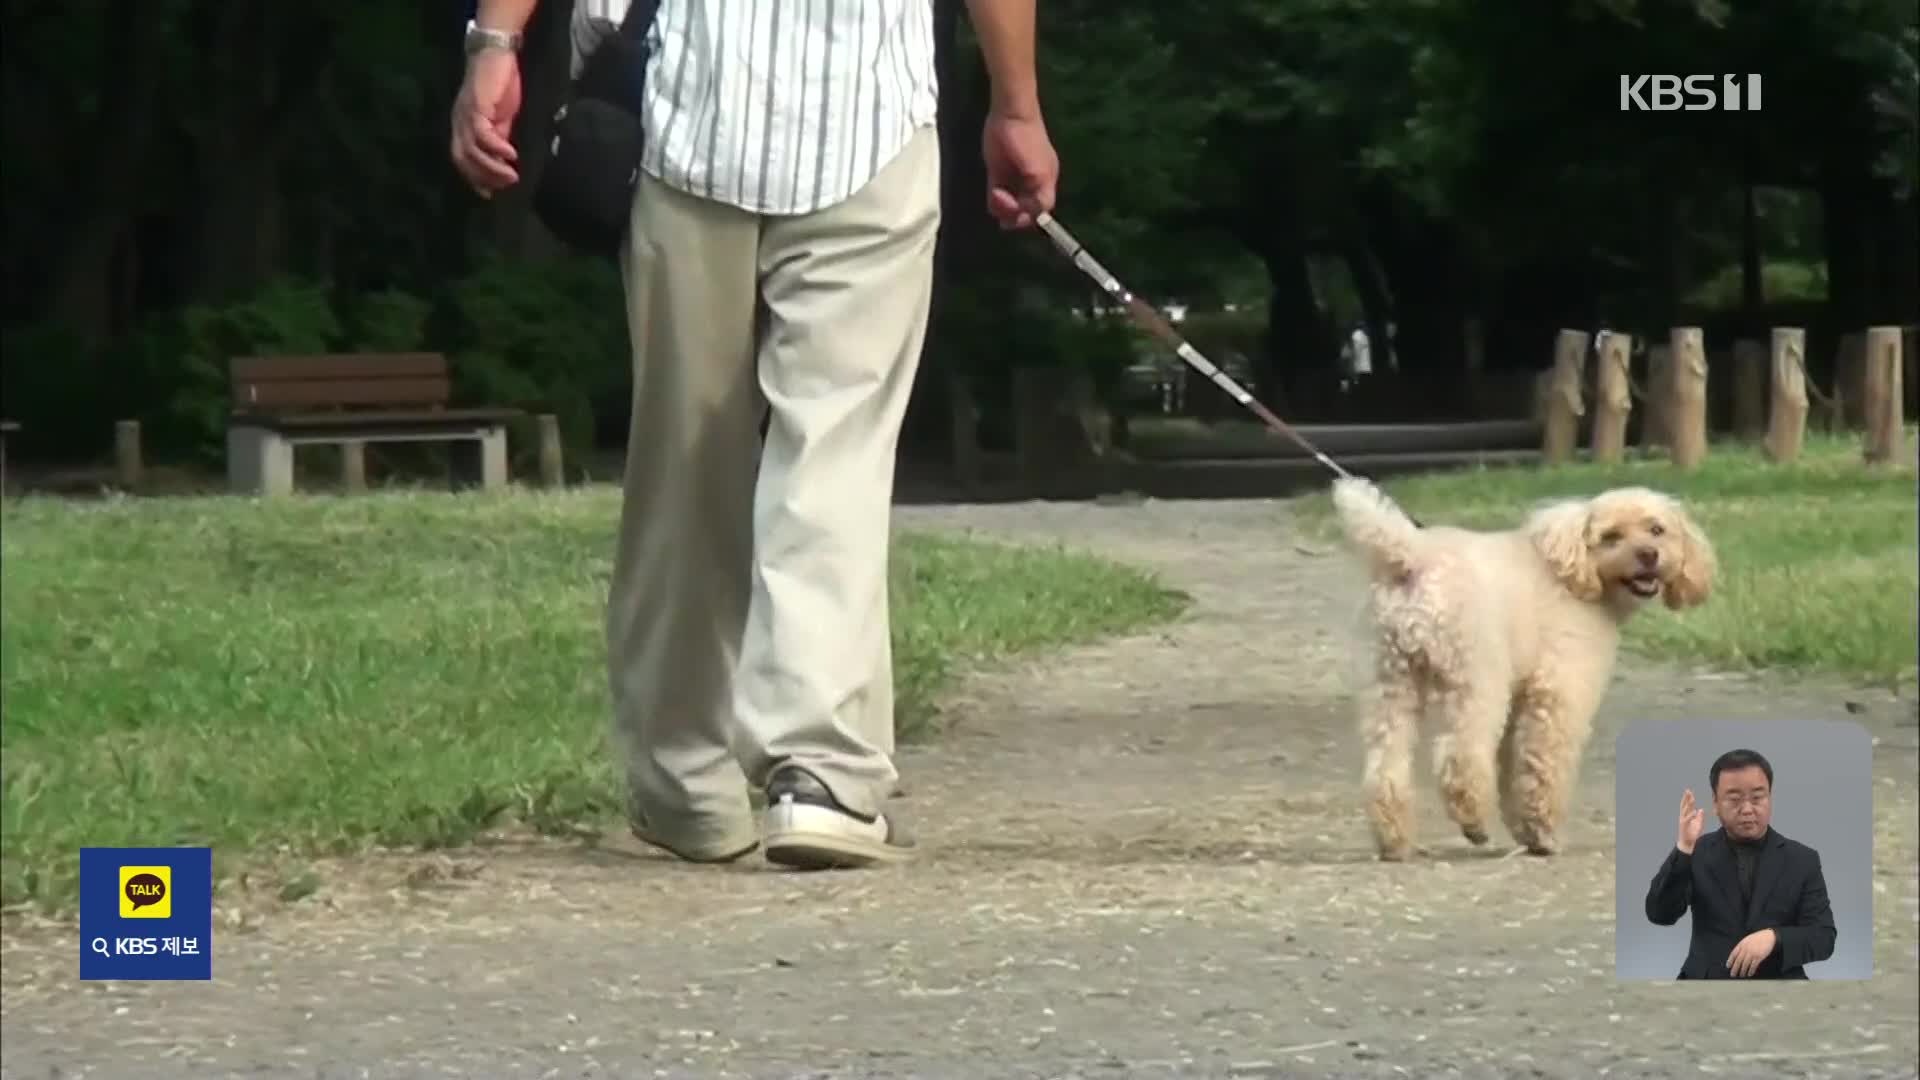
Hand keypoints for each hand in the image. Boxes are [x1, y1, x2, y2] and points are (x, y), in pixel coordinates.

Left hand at [450, 50, 523, 197]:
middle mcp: (459, 123)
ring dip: (492, 168)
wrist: (497, 53)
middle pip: (463, 159)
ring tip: (512, 176)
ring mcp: (465, 115)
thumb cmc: (500, 82)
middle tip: (506, 186)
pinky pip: (483, 134)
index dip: (474, 178)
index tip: (490, 194)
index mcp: (463, 126)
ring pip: (472, 151)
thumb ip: (500, 136)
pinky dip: (496, 148)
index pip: (462, 159)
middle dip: (483, 177)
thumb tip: (504, 160)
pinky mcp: (476, 107)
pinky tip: (511, 155)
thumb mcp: (502, 116)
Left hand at [981, 109, 1058, 228]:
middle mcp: (1031, 183)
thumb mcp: (1039, 169)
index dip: (1031, 215)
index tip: (1019, 212)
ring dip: (1003, 208)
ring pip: (1010, 205)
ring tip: (996, 195)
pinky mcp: (997, 174)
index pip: (1042, 208)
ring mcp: (1014, 179)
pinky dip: (994, 202)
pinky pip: (996, 196)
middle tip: (1003, 206)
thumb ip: (1039, 192)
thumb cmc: (1028, 140)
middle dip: (1015, 214)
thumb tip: (1034, 212)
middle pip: (1025, 210)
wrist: (1009, 115)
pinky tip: (993, 194)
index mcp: (1045, 181)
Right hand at [1676, 788, 1705, 853]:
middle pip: (1684, 805)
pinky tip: (1694, 811)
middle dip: (1686, 798)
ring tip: (1691, 798)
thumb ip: (1699, 817)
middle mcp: (1684, 817)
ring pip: (1685, 810)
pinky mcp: (1684, 826)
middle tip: (1688, 790)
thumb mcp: (1698, 824)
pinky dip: (1690, 815)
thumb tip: (1701, 809)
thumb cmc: (1692, 834)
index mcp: (1687, 816)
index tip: (1690, 792)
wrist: (1687, 843)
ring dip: (1688, 804)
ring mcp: (1683, 821)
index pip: (1688, 805)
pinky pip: (1687, 819)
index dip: (1688, 799)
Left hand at [1726, 928, 1776, 976]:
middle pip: (1738, 961)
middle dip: (1735, 969)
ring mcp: (1752, 953)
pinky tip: (1749, 974)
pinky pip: (1753, 965)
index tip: (1728, 966)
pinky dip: (1751, 971)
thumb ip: (1742, 947)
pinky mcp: (1759, 957)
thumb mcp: (1747, 940)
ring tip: (1741, 975)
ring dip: (1743, 971)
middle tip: (1733, 975)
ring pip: (1745, 964)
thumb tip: (1738, 955)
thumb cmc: (1757, 938)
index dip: (1730, 961)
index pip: (1733, 954)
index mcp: (1741, 944)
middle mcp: (1745, 949)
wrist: (1768, 936)